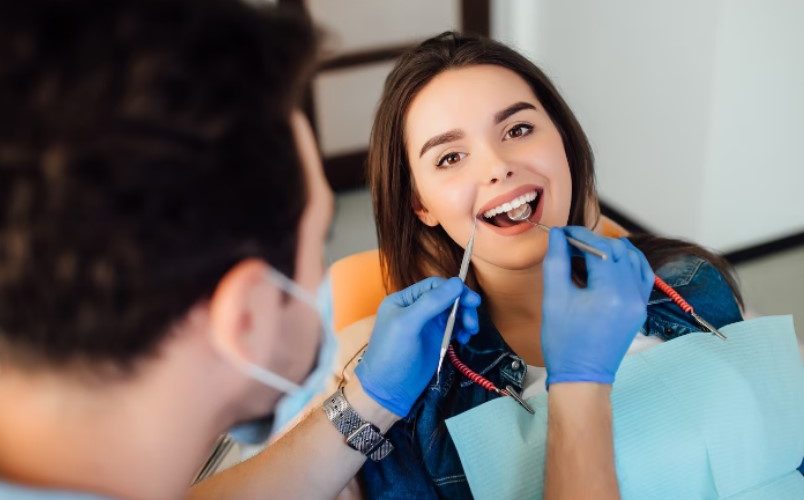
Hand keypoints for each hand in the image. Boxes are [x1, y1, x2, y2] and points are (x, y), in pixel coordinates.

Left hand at [355, 277, 480, 416]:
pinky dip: (462, 330)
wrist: (388, 390)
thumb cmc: (392, 354)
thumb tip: (457, 282)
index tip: (471, 300)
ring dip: (465, 318)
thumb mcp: (408, 324)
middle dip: (462, 306)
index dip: (454, 289)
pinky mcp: (436, 340)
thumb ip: (431, 302)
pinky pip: (454, 328)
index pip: (434, 285)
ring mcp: (427, 325)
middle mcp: (416, 309)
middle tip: (473, 320)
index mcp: (404, 300)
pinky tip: (464, 338)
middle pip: (447, 297)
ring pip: (453, 312)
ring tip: (471, 331)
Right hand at [541, 226, 653, 385]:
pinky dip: (628, 263)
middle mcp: (631, 294)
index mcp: (610, 292)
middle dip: (594, 241)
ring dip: (612, 249)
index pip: (599, 248)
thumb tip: (558, 235)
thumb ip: (557, 261)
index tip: (562, 234)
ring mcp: (640, 302)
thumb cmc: (564, 342)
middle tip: (571, 243)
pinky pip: (641, 274)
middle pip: (618, 250)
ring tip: (588, 253)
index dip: (579, 236)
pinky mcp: (641, 308)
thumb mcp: (554, 298)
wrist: (582, 376)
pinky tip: (610, 263)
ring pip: (633, 258)